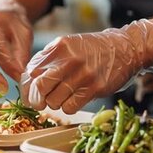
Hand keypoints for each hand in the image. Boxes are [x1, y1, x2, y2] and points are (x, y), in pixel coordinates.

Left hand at [21, 19, 152, 113]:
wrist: (126, 48)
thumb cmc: (94, 50)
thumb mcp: (69, 45)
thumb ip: (48, 59)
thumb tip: (28, 80)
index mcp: (59, 46)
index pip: (30, 71)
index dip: (26, 87)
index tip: (29, 94)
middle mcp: (69, 59)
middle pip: (39, 87)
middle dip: (36, 100)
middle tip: (40, 103)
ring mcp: (83, 74)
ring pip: (54, 101)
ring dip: (55, 104)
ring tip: (64, 97)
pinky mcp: (95, 87)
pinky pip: (70, 107)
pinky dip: (68, 107)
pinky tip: (74, 99)